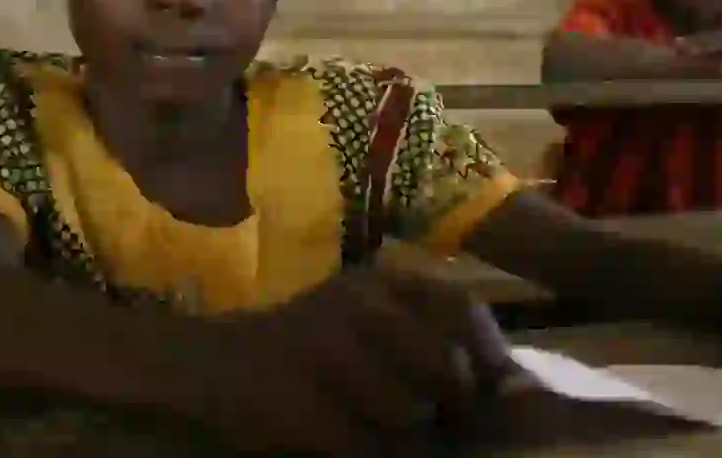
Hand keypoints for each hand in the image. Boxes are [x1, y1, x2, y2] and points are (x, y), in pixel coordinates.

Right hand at [194, 268, 517, 453]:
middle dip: (452, 403)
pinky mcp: (299, 402)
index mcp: (380, 280)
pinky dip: (369, 454)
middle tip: (436, 418)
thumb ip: (429, 336)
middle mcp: (357, 303)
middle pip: (447, 365)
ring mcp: (325, 349)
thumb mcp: (368, 318)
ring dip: (406, 436)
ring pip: (409, 414)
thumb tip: (512, 387)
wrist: (209, 363)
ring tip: (381, 428)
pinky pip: (365, 447)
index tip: (494, 391)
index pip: (461, 309)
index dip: (491, 356)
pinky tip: (350, 443)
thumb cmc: (306, 345)